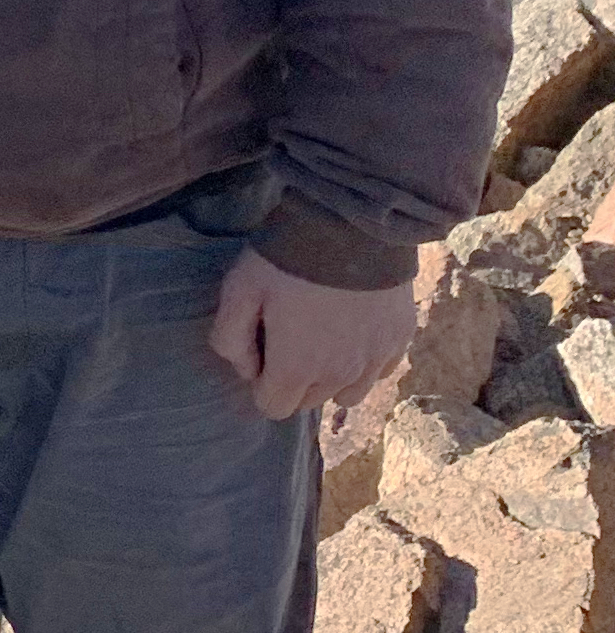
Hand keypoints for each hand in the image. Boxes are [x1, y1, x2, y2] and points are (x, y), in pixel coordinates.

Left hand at [207, 247, 415, 423]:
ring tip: (325, 338)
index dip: (263, 385)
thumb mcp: (239, 290)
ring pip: (348, 394)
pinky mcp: (401, 339)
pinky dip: (365, 361)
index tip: (264, 354)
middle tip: (291, 336)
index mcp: (297, 368)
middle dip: (295, 381)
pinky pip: (380, 370)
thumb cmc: (288, 257)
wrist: (352, 224)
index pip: (274, 408)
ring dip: (332, 377)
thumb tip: (246, 370)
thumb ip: (230, 339)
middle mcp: (340, 375)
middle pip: (309, 402)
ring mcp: (375, 359)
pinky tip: (356, 329)